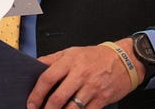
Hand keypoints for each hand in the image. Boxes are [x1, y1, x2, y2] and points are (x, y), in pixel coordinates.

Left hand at [27, 40, 142, 108]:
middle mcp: (80, 74)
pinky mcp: (102, 98)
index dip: (36, 93)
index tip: (31, 103)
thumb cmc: (95, 56)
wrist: (124, 60)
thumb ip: (52, 59)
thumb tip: (35, 67)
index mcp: (70, 61)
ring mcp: (92, 87)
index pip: (47, 78)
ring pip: (72, 108)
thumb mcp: (72, 52)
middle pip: (58, 97)